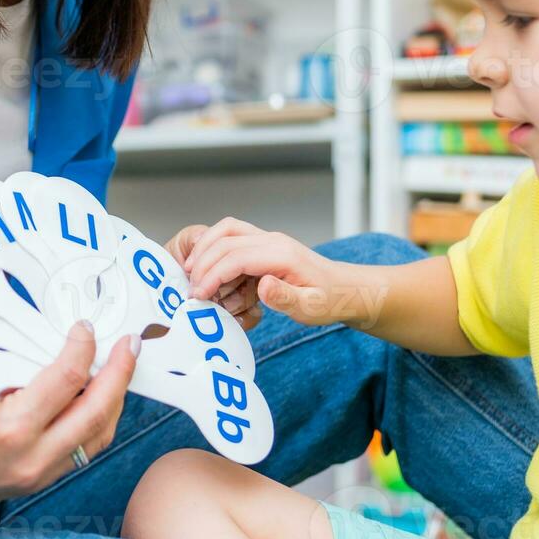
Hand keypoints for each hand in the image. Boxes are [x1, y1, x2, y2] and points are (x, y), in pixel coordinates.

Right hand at [0, 322, 138, 512]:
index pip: (67, 378)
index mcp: (12, 427)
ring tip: (119, 371)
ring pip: (96, 438)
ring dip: (113, 402)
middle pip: (97, 413)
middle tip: (130, 345)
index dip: (84, 346)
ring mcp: (35, 475)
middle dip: (119, 375)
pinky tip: (95, 401)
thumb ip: (15, 364)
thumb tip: (54, 336)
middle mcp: (31, 457)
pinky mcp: (33, 484)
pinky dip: (94, 424)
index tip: (86, 327)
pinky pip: (80, 453)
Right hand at [178, 217, 359, 327]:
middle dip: (202, 263)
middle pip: (225, 239)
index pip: (235, 256)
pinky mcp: (265, 245)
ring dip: (205, 249)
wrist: (346, 289)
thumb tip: (262, 285)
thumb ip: (286, 298)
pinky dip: (215, 250)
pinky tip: (211, 271)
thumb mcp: (312, 308)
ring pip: (226, 230)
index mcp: (282, 255)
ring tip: (193, 274)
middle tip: (192, 289)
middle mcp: (272, 241)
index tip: (199, 295)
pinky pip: (233, 238)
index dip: (212, 275)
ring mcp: (268, 240)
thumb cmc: (330, 300)